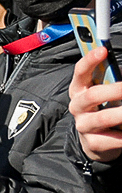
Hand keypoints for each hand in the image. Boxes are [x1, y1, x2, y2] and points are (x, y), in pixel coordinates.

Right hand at [70, 46, 121, 161]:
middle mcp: (77, 106)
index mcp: (80, 89)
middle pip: (92, 95)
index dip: (90, 60)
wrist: (98, 141)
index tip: (102, 50)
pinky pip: (113, 138)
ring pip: (103, 118)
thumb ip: (113, 80)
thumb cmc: (105, 109)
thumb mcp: (106, 92)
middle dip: (115, 90)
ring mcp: (83, 125)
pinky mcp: (92, 142)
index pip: (80, 72)